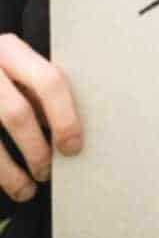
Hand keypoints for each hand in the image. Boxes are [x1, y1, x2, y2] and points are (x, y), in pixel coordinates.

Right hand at [0, 33, 81, 202]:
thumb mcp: (14, 67)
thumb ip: (36, 89)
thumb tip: (67, 130)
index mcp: (10, 49)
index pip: (48, 81)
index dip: (65, 118)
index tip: (72, 146)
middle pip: (18, 113)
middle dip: (37, 149)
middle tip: (48, 171)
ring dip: (12, 172)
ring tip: (27, 188)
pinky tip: (6, 184)